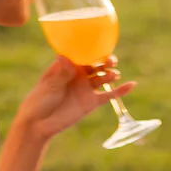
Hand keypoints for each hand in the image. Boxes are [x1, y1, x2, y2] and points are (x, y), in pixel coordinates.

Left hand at [14, 56, 135, 141]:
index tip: (100, 45)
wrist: (39, 124)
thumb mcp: (49, 86)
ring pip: (103, 77)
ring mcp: (86, 88)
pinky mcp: (92, 102)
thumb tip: (66, 58)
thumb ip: (61, 74)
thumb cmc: (38, 101)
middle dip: (105, 61)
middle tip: (110, 61)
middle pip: (96, 64)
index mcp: (67, 66)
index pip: (82, 54)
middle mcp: (79, 75)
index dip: (92, 49)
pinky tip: (132, 84)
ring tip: (111, 75)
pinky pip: (109, 95)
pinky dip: (121, 91)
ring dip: (110, 74)